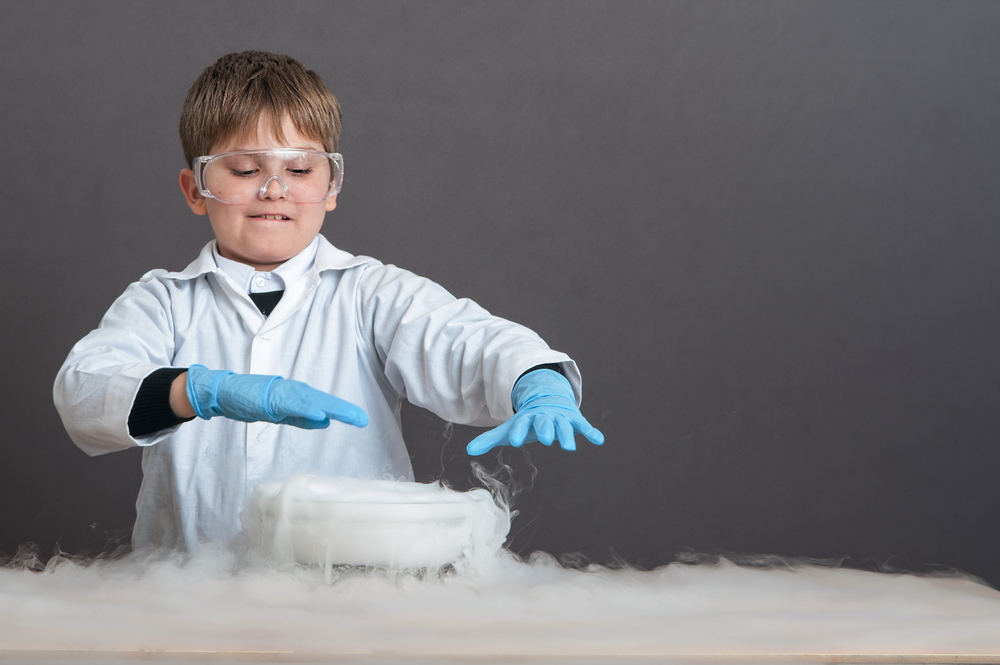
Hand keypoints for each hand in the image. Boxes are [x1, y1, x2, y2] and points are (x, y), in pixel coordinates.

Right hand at [185, 364, 367, 428]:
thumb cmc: (250, 400)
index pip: (324, 404)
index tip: (360, 420)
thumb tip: (324, 421)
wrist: (223, 392)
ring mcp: (283, 393)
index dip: (343, 411)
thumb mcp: (280, 413)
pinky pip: (292, 405)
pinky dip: (307, 409)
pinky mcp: (271, 397)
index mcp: (297, 396)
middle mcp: (294, 391)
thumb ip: (301, 417)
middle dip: (344, 410)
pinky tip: (320, 414)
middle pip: (323, 401)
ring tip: (350, 416)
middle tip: (363, 419)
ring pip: (312, 401)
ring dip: (332, 408)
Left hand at [466, 369, 603, 454]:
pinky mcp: (576, 420)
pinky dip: (591, 433)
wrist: (549, 400)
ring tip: (569, 448)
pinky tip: (599, 440)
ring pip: (565, 426)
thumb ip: (490, 439)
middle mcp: (546, 417)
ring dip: (567, 434)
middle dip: (546, 430)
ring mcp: (562, 418)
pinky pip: (584, 427)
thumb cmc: (528, 421)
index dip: (518, 431)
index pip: (522, 424)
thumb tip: (468, 450)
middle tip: (546, 440)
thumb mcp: (510, 428)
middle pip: (545, 423)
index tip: (514, 441)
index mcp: (529, 418)